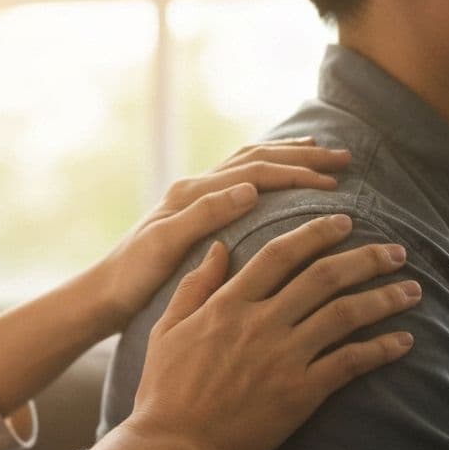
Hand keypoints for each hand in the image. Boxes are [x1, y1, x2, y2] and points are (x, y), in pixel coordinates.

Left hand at [87, 137, 350, 331]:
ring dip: (287, 157)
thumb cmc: (133, 277)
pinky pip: (241, 180)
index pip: (255, 172)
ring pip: (250, 163)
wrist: (104, 294)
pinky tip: (283, 179)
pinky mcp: (197, 213)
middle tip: (343, 160)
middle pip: (257, 159)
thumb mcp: (165, 246)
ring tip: (322, 155)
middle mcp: (195, 188)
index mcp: (192, 193)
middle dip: (301, 157)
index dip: (296, 175)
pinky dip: (268, 171)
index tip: (333, 183)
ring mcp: (196, 198)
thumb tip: (250, 189)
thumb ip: (205, 215)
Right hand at [97, 214, 418, 449]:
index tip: (343, 221)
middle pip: (324, 276)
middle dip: (366, 258)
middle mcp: (261, 322)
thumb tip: (219, 248)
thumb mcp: (167, 328)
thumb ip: (195, 285)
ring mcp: (283, 356)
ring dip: (384, 297)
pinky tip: (405, 341)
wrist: (174, 445)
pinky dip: (381, 349)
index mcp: (229, 303)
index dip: (316, 233)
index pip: (281, 253)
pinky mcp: (300, 392)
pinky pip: (350, 363)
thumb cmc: (164, 390)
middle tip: (396, 249)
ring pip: (345, 314)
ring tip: (412, 289)